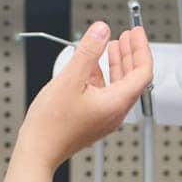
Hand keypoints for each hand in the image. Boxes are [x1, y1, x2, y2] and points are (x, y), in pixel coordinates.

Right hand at [15, 22, 152, 170]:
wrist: (38, 151)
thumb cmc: (52, 124)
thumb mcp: (70, 79)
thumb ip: (88, 52)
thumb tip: (101, 31)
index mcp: (116, 103)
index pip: (143, 71)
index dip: (142, 48)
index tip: (137, 33)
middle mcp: (115, 112)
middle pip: (133, 78)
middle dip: (131, 53)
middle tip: (128, 36)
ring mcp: (105, 117)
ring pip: (119, 85)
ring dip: (118, 63)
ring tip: (112, 46)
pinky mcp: (93, 119)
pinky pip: (106, 93)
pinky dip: (104, 76)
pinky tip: (92, 66)